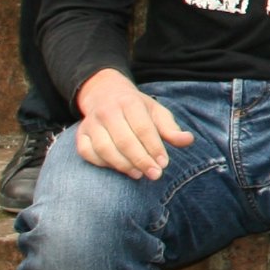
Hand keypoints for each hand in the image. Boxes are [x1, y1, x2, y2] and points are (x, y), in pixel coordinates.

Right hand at [74, 70, 193, 179]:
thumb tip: (188, 140)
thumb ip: (170, 128)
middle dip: (141, 160)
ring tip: (139, 174)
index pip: (143, 128)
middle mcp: (108, 111)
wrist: (105, 93)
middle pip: (124, 140)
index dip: (154, 147)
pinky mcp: (80, 134)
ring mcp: (91, 123)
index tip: (164, 164)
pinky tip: (118, 168)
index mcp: (130, 102)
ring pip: (104, 148)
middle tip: (155, 175)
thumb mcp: (156, 112)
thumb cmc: (136, 108)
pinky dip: (102, 164)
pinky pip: (87, 153)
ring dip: (122, 165)